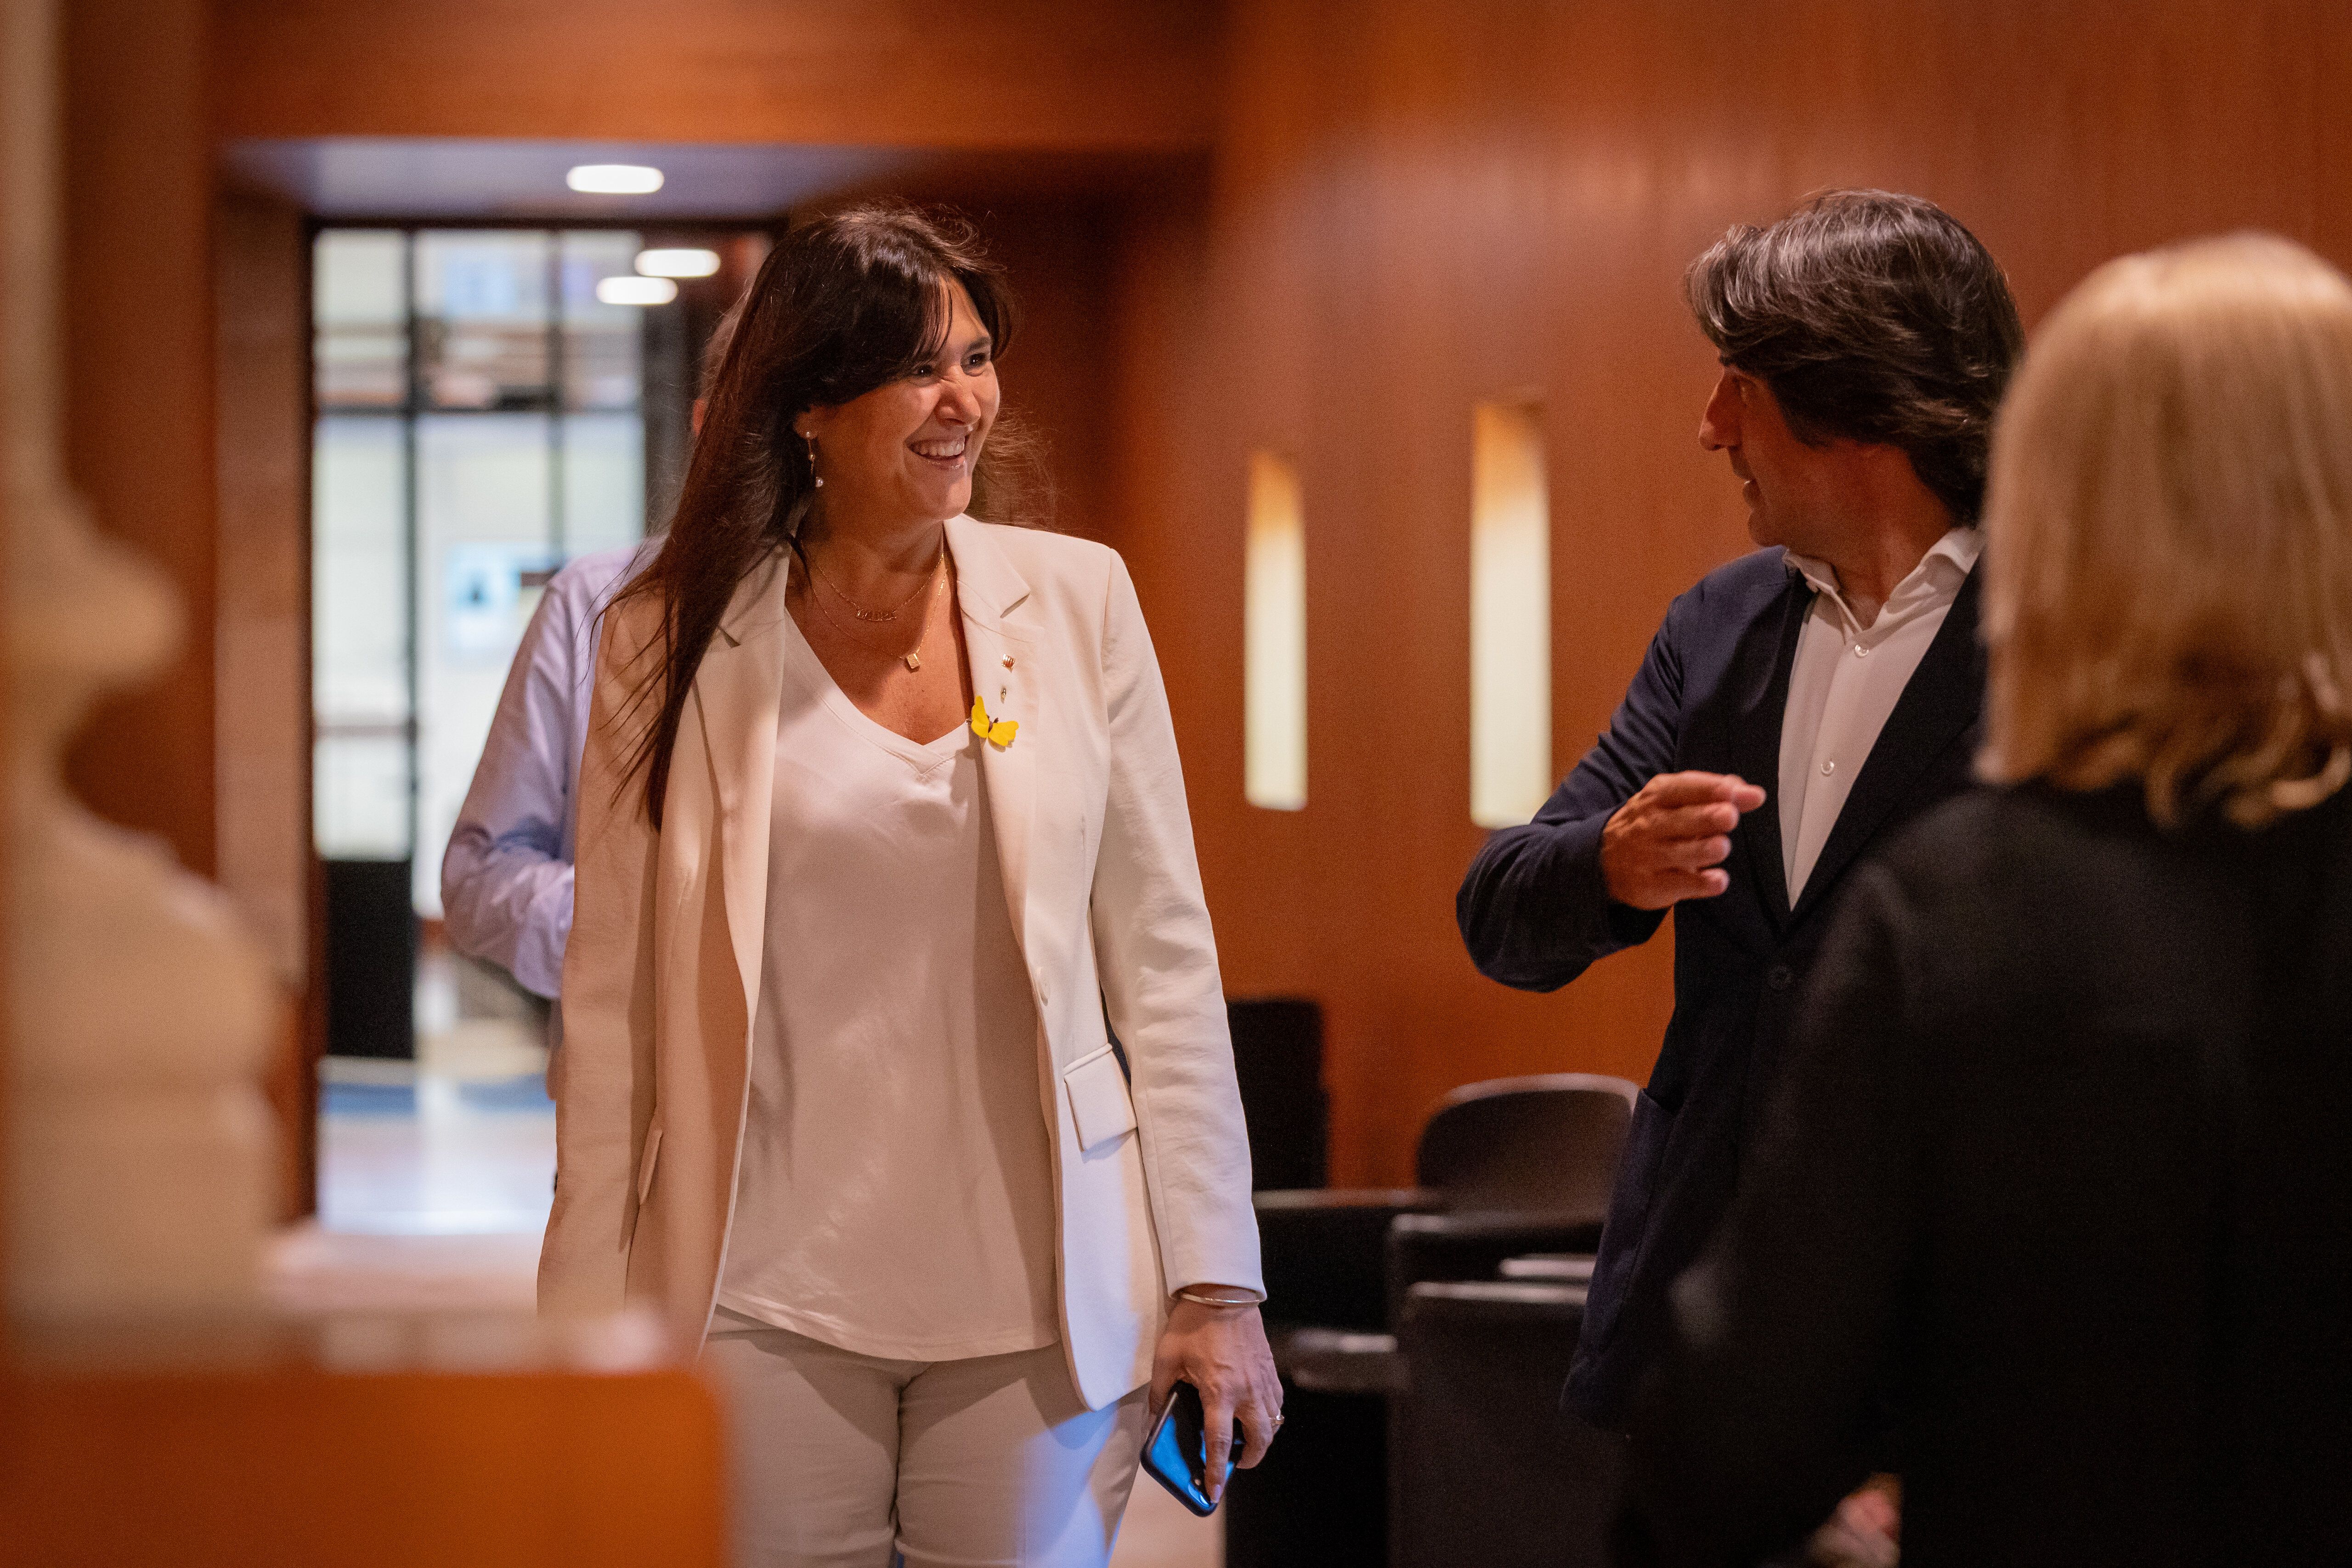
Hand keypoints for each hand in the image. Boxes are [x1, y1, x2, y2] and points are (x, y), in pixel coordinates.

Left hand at [1150, 1290, 1281, 1503]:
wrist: (1222, 1292)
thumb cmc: (1192, 1324)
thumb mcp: (1166, 1358)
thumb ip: (1159, 1393)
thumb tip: (1154, 1420)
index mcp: (1219, 1392)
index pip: (1220, 1443)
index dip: (1218, 1471)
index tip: (1215, 1491)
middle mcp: (1246, 1391)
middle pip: (1259, 1441)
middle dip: (1249, 1459)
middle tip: (1235, 1463)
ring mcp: (1262, 1380)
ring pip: (1272, 1423)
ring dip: (1261, 1437)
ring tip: (1244, 1438)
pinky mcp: (1269, 1369)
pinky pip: (1276, 1402)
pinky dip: (1269, 1414)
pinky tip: (1254, 1411)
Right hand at [1600, 771, 1766, 909]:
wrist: (1603, 859)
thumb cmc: (1652, 824)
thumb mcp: (1673, 800)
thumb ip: (1712, 794)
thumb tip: (1751, 792)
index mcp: (1657, 797)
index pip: (1682, 788)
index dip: (1710, 789)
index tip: (1735, 792)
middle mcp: (1650, 824)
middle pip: (1681, 820)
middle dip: (1706, 817)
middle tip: (1729, 816)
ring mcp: (1648, 856)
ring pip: (1679, 853)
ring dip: (1703, 849)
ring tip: (1722, 847)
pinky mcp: (1651, 885)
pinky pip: (1679, 885)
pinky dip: (1701, 884)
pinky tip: (1718, 881)